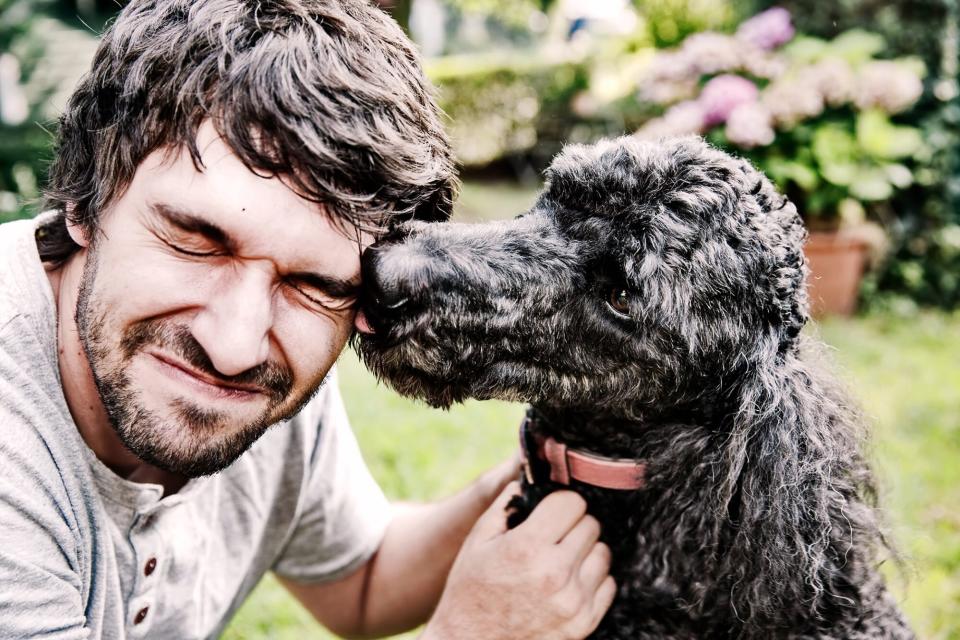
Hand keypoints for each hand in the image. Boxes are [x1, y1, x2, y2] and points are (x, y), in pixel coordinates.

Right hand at [422, 482, 615, 639]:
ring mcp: (574, 601)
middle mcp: (555, 574)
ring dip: (585, 551)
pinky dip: (592, 579)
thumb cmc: (470, 590)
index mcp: (528, 547)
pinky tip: (568, 582)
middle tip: (553, 535)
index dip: (561, 503)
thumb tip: (528, 480)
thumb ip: (505, 504)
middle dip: (573, 524)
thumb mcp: (478, 541)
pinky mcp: (584, 623)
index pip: (573, 503)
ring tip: (561, 558)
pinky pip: (607, 584)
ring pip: (603, 553)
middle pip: (591, 525)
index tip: (551, 510)